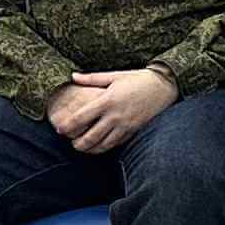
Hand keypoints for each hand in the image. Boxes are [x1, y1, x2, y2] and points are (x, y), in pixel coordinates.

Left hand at [50, 65, 174, 152]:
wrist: (164, 86)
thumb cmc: (138, 79)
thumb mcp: (115, 75)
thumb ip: (91, 78)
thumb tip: (72, 75)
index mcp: (107, 100)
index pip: (81, 118)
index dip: (67, 126)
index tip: (59, 129)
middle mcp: (115, 116)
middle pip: (89, 137)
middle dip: (77, 143)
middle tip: (71, 142)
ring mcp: (125, 125)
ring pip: (102, 144)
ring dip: (90, 149)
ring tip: (83, 147)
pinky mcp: (134, 131)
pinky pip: (116, 143)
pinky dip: (105, 147)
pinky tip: (100, 146)